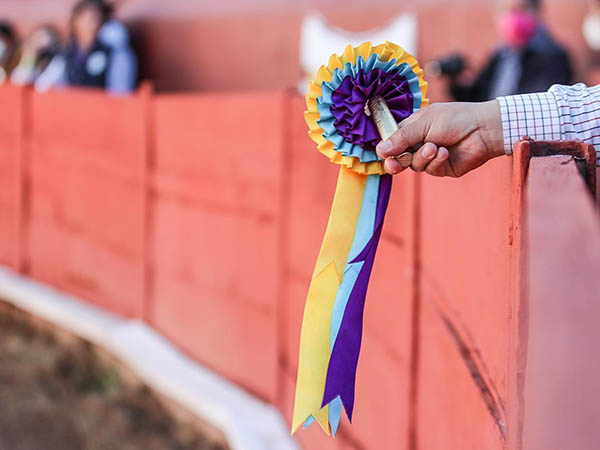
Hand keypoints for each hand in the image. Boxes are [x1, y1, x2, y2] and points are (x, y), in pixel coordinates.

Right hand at [375, 100, 503, 176]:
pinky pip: (430, 170)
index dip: (387, 149)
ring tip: (435, 147)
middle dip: (396, 161)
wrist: (483, 129)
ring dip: (423, 156)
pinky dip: (436, 161)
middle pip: (398, 158)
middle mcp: (419, 143)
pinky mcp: (441, 168)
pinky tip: (445, 152)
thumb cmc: (455, 119)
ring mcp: (430, 157)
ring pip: (414, 166)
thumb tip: (379, 150)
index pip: (392, 141)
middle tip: (395, 163)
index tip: (384, 154)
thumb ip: (401, 138)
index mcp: (413, 129)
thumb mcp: (424, 124)